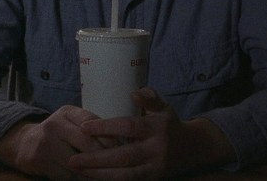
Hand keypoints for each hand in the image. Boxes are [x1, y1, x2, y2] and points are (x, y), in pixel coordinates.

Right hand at [0, 105, 111, 179]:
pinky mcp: (40, 161)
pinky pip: (67, 175)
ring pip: (78, 163)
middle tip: (120, 165)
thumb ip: (91, 128)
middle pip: (87, 143)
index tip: (123, 148)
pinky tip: (91, 179)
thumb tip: (121, 142)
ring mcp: (46, 144)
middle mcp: (54, 125)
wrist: (25, 144)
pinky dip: (82, 179)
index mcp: (67, 112)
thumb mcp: (71, 122)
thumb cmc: (58, 133)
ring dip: (95, 172)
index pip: (93, 122)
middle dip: (105, 156)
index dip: (110, 137)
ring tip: (109, 175)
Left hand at [67, 88, 234, 179]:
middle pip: (123, 156)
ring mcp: (155, 168)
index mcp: (156, 128)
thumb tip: (133, 94)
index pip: (128, 127)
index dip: (106, 128)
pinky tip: (92, 179)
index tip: (84, 127)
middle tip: (72, 159)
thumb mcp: (162, 107)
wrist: (194, 149)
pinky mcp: (154, 180)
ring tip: (78, 171)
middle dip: (96, 159)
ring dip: (99, 175)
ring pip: (125, 175)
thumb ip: (149, 97)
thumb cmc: (170, 124)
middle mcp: (156, 149)